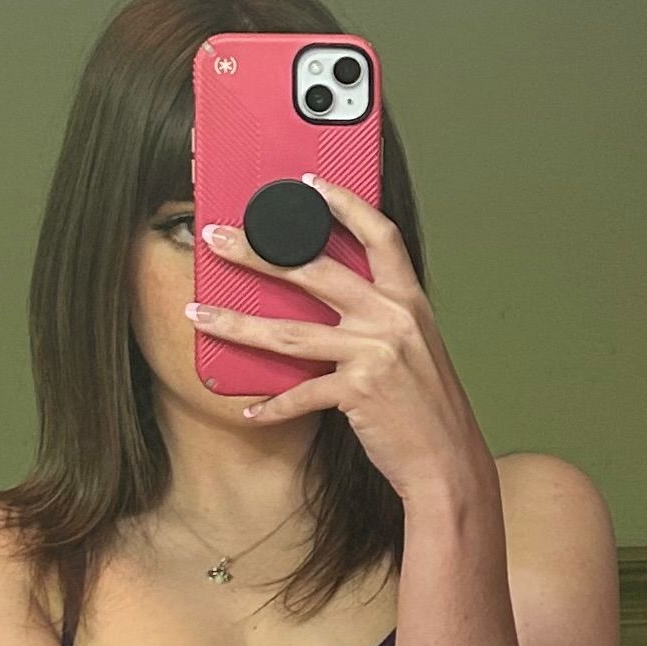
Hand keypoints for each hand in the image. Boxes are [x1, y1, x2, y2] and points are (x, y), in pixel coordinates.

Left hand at [189, 177, 492, 508]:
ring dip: (235, 322)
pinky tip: (248, 410)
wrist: (449, 461)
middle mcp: (392, 318)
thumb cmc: (429, 408)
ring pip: (289, 332)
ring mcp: (375, 353)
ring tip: (197, 313)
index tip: (309, 184)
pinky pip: (300, 393)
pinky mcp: (358, 392)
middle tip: (217, 238)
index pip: (378, 234)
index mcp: (409, 301)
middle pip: (314, 270)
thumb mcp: (415, 348)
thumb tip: (329, 303)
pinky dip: (271, 405)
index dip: (344, 203)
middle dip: (258, 251)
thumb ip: (380, 319)